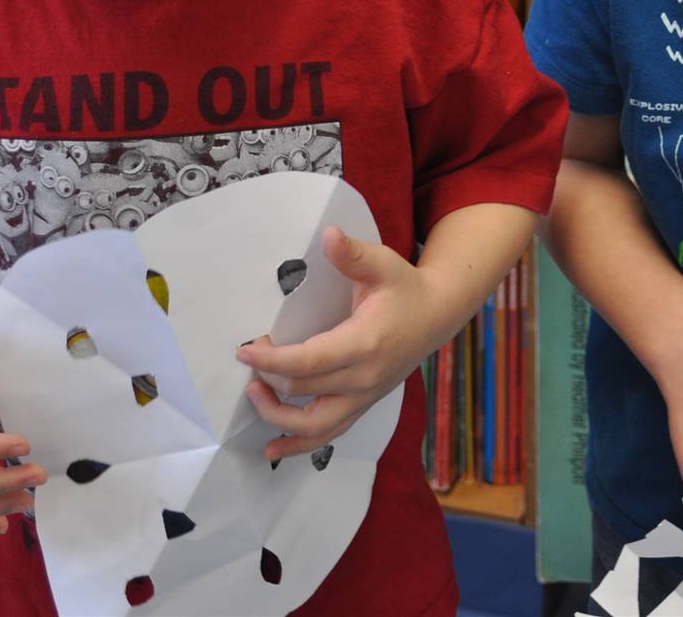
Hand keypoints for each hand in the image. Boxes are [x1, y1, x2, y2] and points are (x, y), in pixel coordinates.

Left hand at [237, 227, 442, 460]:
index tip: (245, 349)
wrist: (438, 314)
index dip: (271, 359)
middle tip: (250, 357)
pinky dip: (298, 445)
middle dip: (267, 377)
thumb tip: (329, 234)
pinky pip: (328, 434)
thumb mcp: (383, 264)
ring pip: (313, 426)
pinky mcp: (363, 404)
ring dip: (277, 417)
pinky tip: (273, 448)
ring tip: (255, 396)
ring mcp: (364, 396)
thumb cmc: (406, 288)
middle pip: (302, 392)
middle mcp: (364, 378)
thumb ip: (353, 255)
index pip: (307, 363)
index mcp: (365, 344)